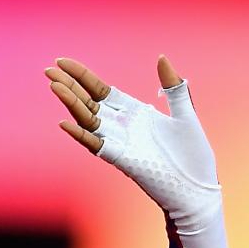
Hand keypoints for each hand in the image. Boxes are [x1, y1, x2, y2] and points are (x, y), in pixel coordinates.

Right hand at [46, 55, 221, 227]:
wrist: (200, 190)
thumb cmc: (193, 155)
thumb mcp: (185, 115)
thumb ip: (174, 88)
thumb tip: (161, 57)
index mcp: (136, 113)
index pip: (102, 91)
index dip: (83, 76)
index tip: (63, 61)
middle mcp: (124, 127)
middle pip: (90, 102)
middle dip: (70, 85)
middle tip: (49, 68)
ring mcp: (121, 143)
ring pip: (89, 121)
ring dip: (72, 104)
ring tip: (55, 85)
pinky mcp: (124, 160)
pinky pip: (98, 146)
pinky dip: (82, 135)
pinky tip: (66, 123)